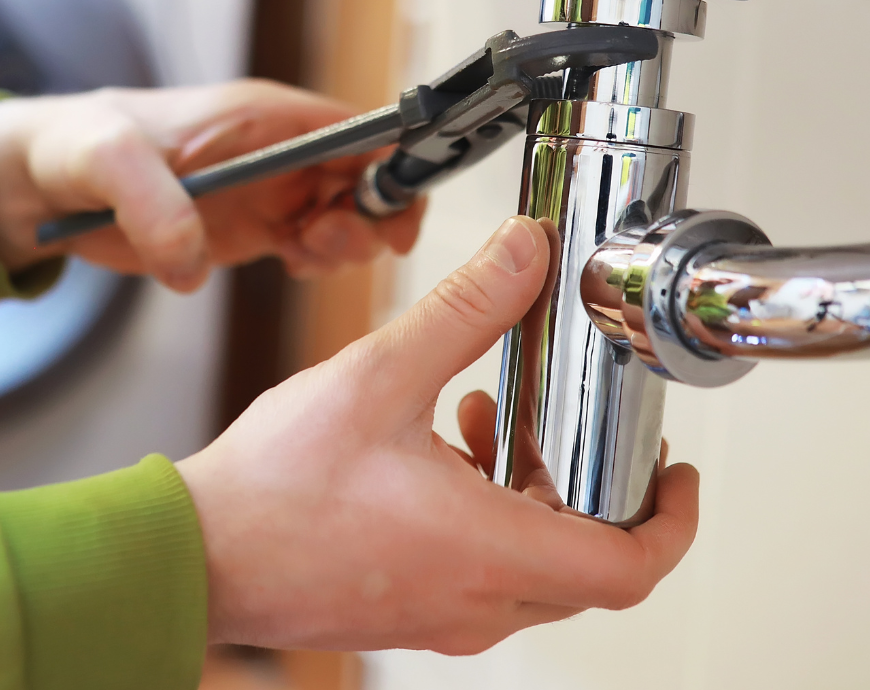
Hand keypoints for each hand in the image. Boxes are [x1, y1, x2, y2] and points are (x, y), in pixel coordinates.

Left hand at [0, 80, 424, 291]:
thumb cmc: (75, 146)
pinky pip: (311, 246)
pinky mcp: (250, 229)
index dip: (392, 163)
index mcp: (261, 114)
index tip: (393, 211)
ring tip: (302, 255)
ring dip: (345, 243)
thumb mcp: (105, 160)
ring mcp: (269, 191)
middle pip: (368, 177)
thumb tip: (192, 261)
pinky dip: (316, 262)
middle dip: (372, 215)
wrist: (39, 184)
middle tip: (324, 243)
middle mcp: (278, 150)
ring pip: (348, 216)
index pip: (358, 128)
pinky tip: (290, 265)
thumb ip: (150, 203)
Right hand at [175, 216, 700, 653]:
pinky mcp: (406, 612)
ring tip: (491, 420)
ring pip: (534, 570)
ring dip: (534, 494)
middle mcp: (475, 600)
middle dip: (597, 490)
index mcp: (486, 551)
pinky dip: (488, 515)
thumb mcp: (379, 375)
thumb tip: (525, 254)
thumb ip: (464, 310)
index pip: (629, 568)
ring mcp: (440, 615)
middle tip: (581, 430)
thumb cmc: (271, 492)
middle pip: (589, 565)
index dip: (673, 521)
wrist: (192, 554)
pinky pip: (481, 575)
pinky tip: (439, 449)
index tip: (676, 476)